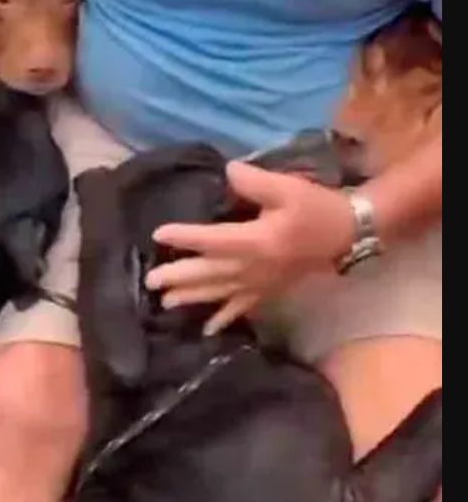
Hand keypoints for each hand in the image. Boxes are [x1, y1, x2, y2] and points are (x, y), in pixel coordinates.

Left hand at [145, 161, 355, 334]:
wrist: (350, 234)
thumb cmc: (317, 208)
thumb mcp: (288, 188)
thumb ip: (255, 182)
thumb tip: (228, 171)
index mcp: (257, 241)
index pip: (213, 240)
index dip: (185, 237)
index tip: (158, 234)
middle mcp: (255, 267)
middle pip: (211, 273)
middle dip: (180, 277)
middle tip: (151, 281)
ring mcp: (262, 282)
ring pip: (221, 292)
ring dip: (193, 297)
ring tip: (166, 302)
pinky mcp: (270, 290)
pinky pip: (244, 307)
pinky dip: (225, 318)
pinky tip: (207, 329)